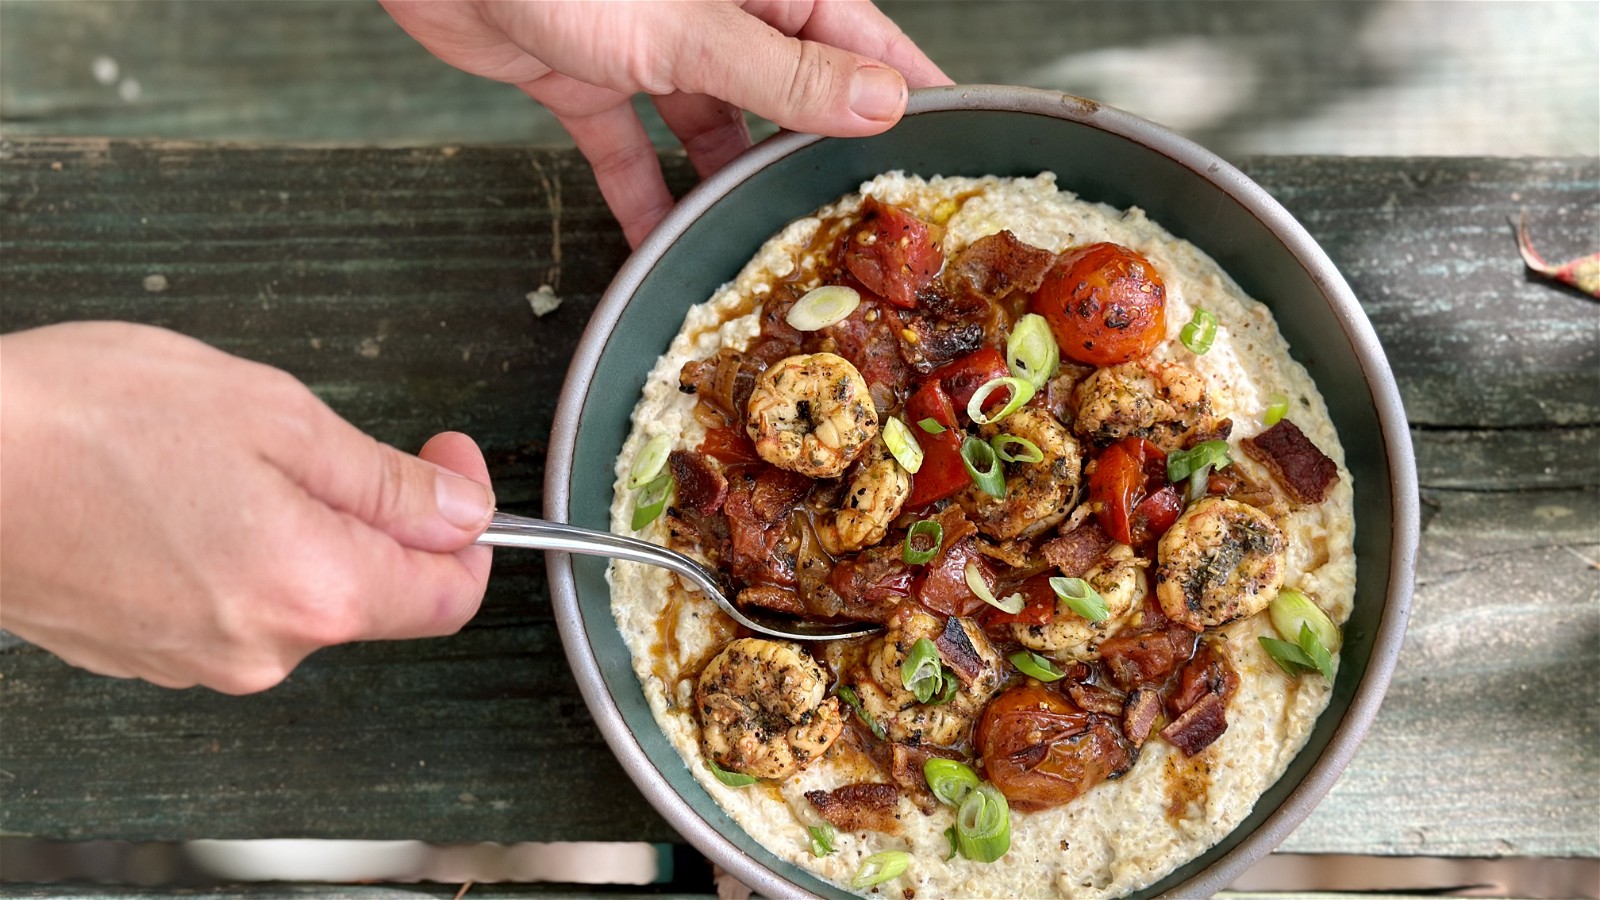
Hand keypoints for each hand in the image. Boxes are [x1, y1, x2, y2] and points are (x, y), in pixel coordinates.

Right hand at [0, 322, 494, 693]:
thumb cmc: (83, 422)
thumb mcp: (273, 415)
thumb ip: (384, 480)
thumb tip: (461, 510)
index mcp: (313, 591)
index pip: (450, 595)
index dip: (468, 525)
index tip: (447, 463)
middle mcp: (262, 650)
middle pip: (371, 592)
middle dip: (369, 513)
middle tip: (312, 436)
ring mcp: (196, 662)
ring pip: (296, 593)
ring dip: (293, 525)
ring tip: (218, 455)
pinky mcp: (144, 653)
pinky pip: (228, 603)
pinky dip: (231, 549)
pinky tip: (177, 493)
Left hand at [381, 0, 949, 245]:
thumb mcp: (689, 25)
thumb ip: (785, 68)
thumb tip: (882, 103)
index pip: (864, 41)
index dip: (906, 96)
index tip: (948, 151)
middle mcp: (718, 9)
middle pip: (791, 90)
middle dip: (817, 158)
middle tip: (857, 232)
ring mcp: (651, 41)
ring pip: (714, 126)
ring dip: (730, 189)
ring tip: (768, 255)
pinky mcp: (587, 73)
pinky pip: (630, 148)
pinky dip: (642, 197)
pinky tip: (658, 249)